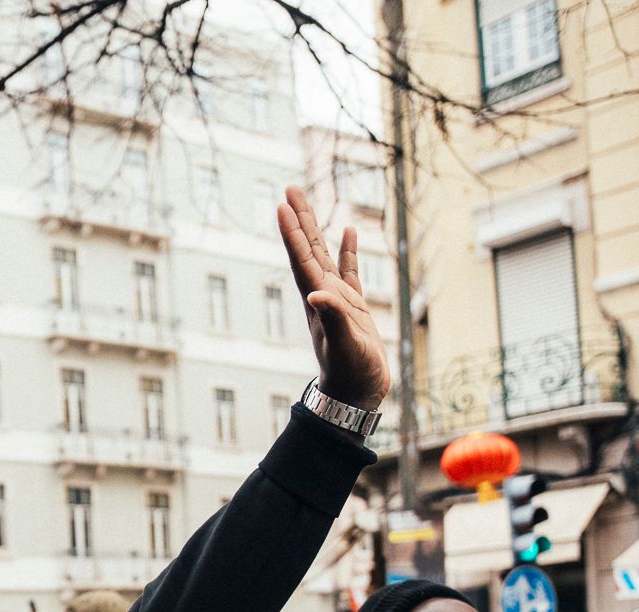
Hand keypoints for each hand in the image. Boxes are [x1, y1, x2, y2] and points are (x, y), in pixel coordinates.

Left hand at [276, 186, 388, 410]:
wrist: (355, 395)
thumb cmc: (350, 374)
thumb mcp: (345, 346)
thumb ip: (333, 319)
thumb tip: (316, 295)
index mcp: (318, 300)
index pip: (302, 260)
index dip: (292, 233)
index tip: (282, 205)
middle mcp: (322, 295)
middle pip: (308, 249)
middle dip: (299, 219)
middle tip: (290, 188)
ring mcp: (336, 299)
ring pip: (324, 254)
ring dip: (315, 228)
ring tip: (308, 200)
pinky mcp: (352, 306)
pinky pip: (348, 270)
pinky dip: (347, 250)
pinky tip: (348, 230)